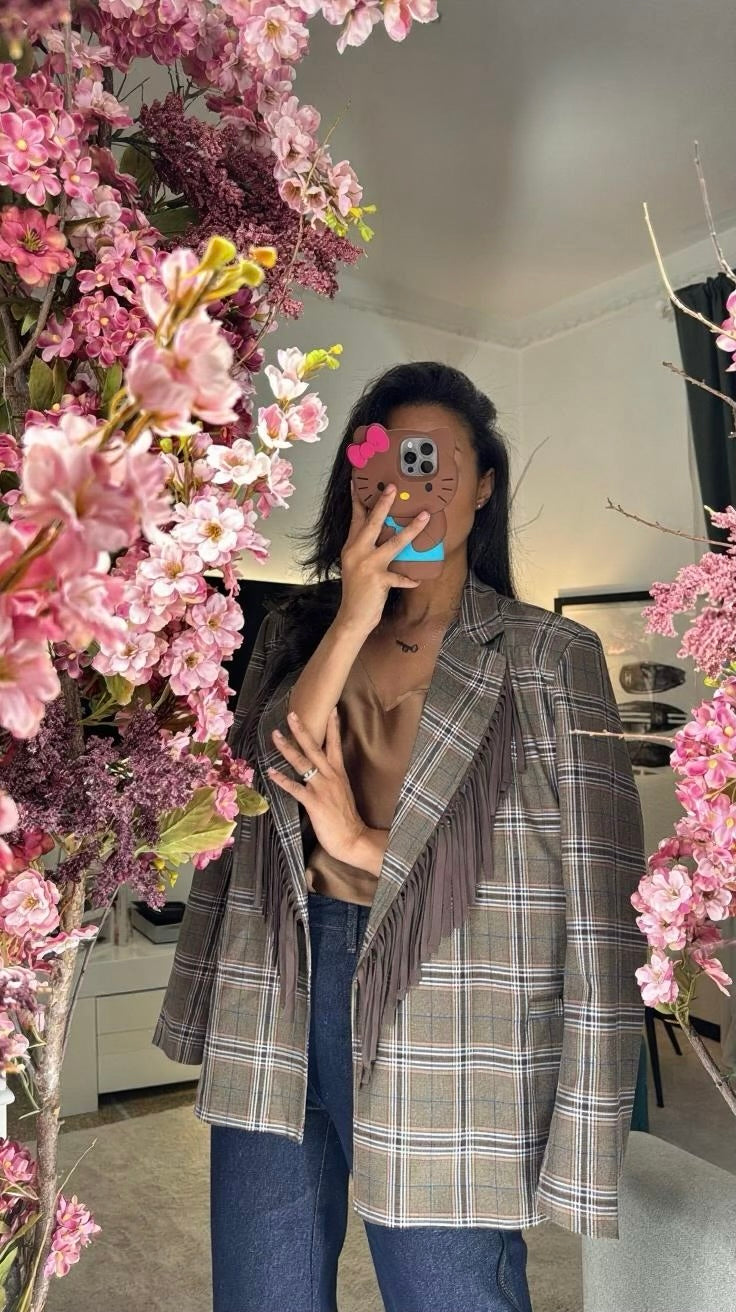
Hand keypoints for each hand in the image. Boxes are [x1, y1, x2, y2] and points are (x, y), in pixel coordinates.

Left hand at [268, 708, 373, 868]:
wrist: (353, 838)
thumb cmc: (346, 819)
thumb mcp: (341, 792)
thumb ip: (330, 780)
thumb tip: (318, 773)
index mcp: (338, 773)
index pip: (335, 745)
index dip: (333, 726)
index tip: (331, 709)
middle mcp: (331, 776)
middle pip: (315, 748)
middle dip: (302, 730)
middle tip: (292, 714)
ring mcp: (322, 788)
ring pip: (302, 763)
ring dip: (287, 748)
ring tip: (275, 736)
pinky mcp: (314, 802)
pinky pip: (295, 788)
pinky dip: (281, 779)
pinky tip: (270, 771)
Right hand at [337, 483, 428, 635]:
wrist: (352, 617)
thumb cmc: (358, 592)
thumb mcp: (356, 566)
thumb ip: (367, 550)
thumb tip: (386, 534)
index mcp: (351, 547)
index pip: (355, 518)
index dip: (357, 499)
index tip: (358, 482)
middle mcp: (357, 552)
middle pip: (372, 523)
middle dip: (383, 504)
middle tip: (392, 487)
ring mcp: (368, 565)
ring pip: (393, 542)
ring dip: (411, 529)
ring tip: (425, 517)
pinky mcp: (378, 580)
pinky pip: (399, 577)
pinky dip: (408, 579)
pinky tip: (417, 579)